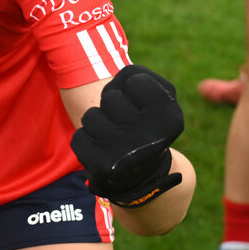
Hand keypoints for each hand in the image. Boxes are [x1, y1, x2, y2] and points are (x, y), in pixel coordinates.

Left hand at [71, 65, 184, 208]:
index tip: (141, 105)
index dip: (133, 88)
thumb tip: (113, 86)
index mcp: (170, 119)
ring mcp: (125, 156)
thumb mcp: (160, 96)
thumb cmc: (146, 122)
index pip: (135, 80)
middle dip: (113, 105)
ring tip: (114, 136)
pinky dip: (86, 141)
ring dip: (97, 122)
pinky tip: (103, 151)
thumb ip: (139, 75)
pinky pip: (78, 138)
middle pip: (110, 98)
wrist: (143, 173)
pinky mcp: (102, 168)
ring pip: (90, 117)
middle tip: (126, 123)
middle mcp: (150, 139)